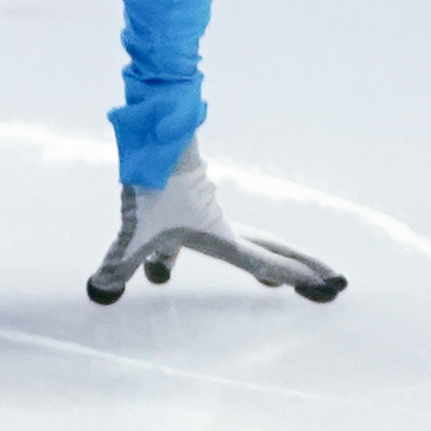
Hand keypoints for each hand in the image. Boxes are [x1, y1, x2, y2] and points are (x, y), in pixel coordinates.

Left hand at [86, 141, 346, 303]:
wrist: (153, 138)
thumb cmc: (152, 186)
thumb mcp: (134, 233)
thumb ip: (120, 264)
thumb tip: (100, 291)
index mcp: (218, 236)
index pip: (261, 265)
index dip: (293, 277)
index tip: (326, 286)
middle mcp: (219, 223)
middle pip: (268, 250)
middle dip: (297, 266)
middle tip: (330, 280)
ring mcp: (205, 209)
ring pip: (241, 240)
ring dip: (263, 259)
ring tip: (270, 283)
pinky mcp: (185, 197)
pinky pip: (204, 232)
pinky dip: (213, 249)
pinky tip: (178, 263)